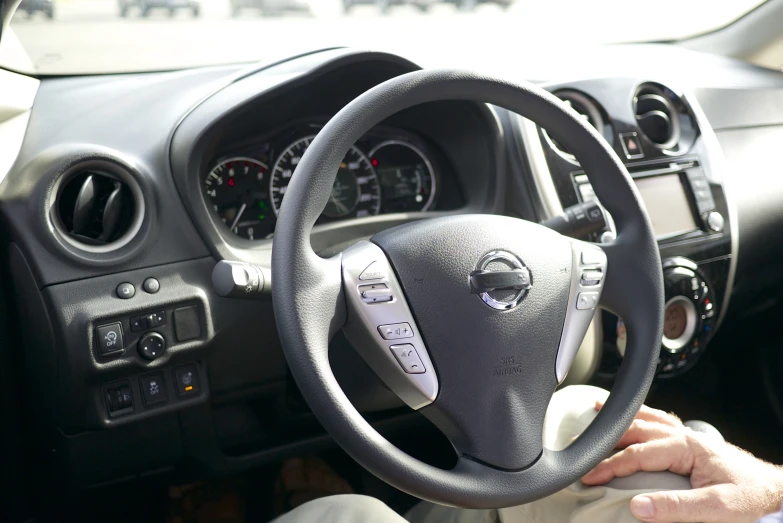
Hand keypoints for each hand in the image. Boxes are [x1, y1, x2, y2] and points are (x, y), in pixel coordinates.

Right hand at [582, 402, 782, 522]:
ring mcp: (689, 437)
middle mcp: (685, 436)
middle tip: (581, 446)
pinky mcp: (694, 444)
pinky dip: (642, 417)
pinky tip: (636, 417)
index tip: (588, 477)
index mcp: (686, 447)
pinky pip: (661, 423)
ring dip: (621, 417)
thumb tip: (637, 506)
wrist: (777, 492)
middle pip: (636, 430)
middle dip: (605, 438)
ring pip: (647, 420)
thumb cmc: (751, 499)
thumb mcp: (717, 509)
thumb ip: (676, 507)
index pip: (637, 454)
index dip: (609, 465)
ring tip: (599, 410)